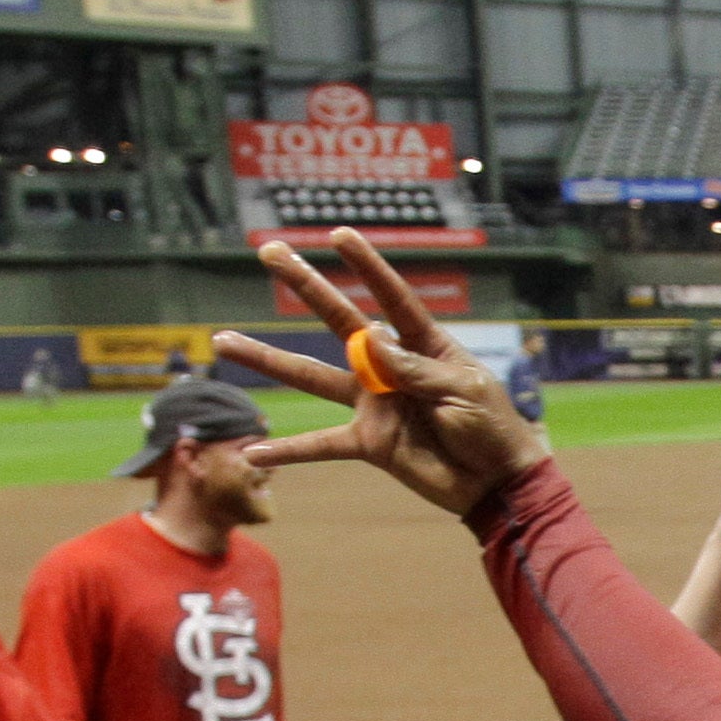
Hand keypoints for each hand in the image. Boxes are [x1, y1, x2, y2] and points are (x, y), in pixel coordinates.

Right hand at [212, 232, 551, 515]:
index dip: (367, 267)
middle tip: (268, 250)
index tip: (339, 235)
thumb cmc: (494, 430)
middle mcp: (391, 368)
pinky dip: (288, 451)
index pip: (393, 298)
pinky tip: (253, 453)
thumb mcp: (464, 392)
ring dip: (267, 360)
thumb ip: (415, 369)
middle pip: (339, 322)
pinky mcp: (369, 442)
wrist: (498, 484)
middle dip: (305, 285)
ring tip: (223, 341)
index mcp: (425, 347)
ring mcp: (374, 404)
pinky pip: (320, 445)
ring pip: (311, 377)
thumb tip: (370, 337)